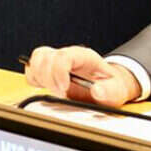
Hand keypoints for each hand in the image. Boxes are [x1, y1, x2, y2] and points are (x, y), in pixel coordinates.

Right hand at [24, 45, 141, 106]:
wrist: (108, 85)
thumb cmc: (111, 86)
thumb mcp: (117, 90)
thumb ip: (110, 91)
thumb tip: (97, 91)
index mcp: (84, 56)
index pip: (63, 56)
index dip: (58, 72)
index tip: (63, 89)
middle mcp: (68, 56)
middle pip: (46, 57)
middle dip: (49, 79)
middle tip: (61, 94)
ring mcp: (57, 61)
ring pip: (37, 59)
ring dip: (40, 77)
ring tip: (54, 91)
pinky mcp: (49, 70)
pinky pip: (32, 68)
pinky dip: (34, 79)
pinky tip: (46, 88)